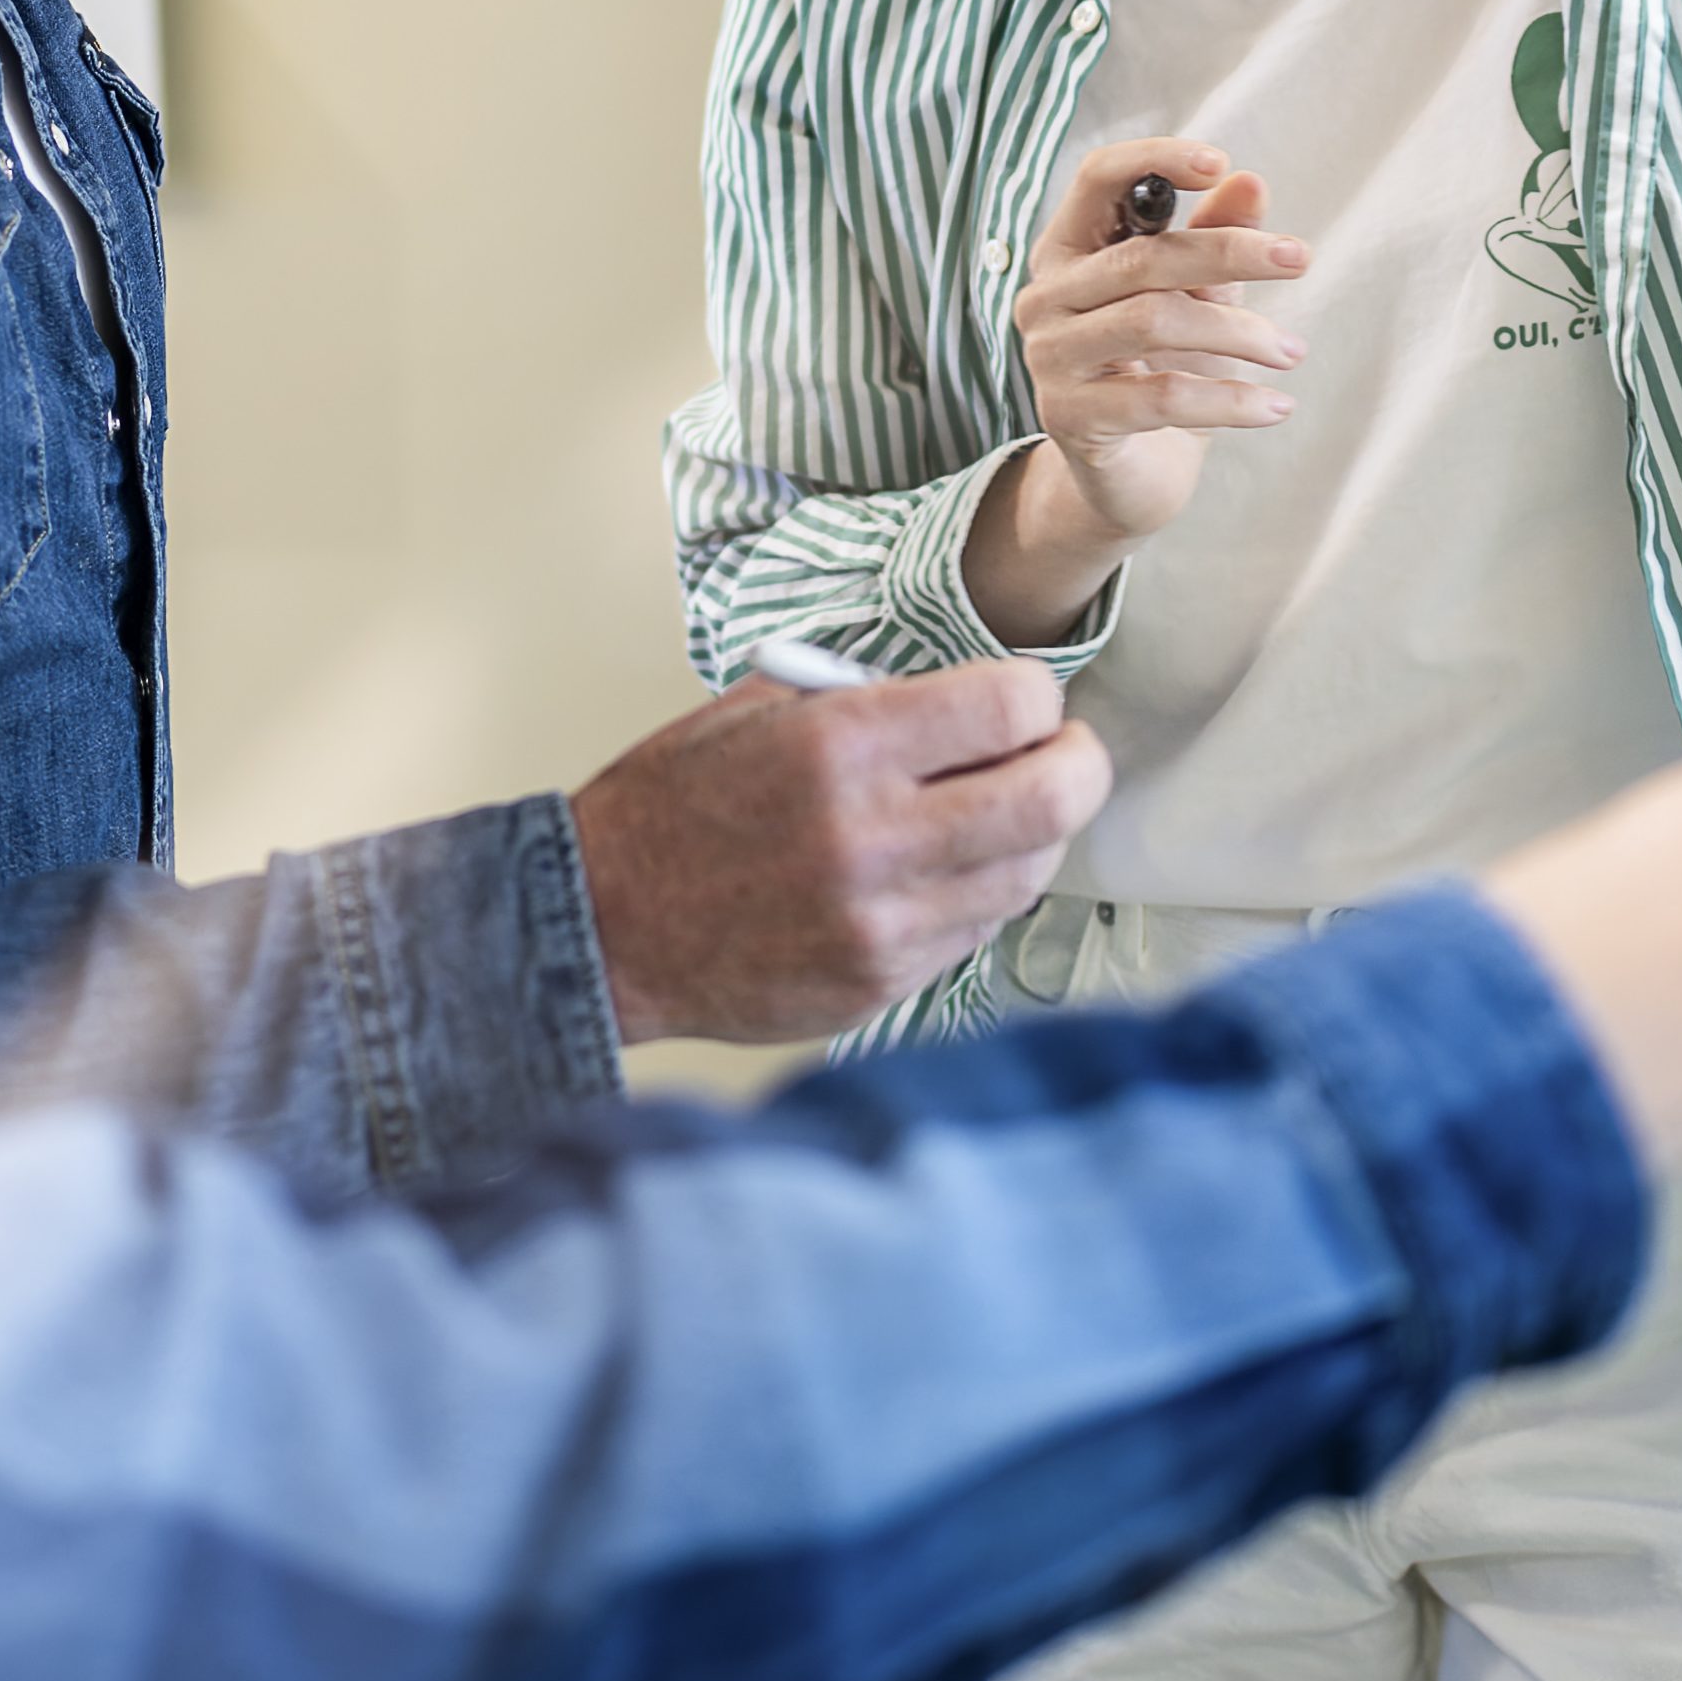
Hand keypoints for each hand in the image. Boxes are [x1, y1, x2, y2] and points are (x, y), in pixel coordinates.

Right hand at [581, 656, 1103, 1045]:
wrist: (602, 926)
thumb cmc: (673, 807)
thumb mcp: (756, 711)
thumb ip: (867, 701)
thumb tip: (968, 701)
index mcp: (841, 744)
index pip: (1012, 707)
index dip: (1037, 697)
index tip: (1027, 702)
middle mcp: (873, 834)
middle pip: (1052, 798)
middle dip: (1079, 765)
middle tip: (1066, 755)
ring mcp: (883, 920)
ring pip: (1029, 873)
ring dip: (1034, 836)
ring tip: (1002, 814)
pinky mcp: (881, 983)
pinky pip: (977, 931)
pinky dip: (980, 894)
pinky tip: (943, 873)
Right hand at [961, 139, 1309, 644]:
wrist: (1131, 474)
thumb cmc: (1161, 367)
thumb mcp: (1196, 295)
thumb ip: (1214, 237)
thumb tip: (1251, 182)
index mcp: (1068, 249)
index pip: (1097, 179)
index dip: (1153, 159)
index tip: (1219, 161)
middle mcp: (1046, 296)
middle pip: (1142, 257)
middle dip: (1231, 253)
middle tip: (1301, 259)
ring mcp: (1050, 357)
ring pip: (1154, 321)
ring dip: (1239, 334)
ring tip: (1290, 352)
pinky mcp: (1069, 416)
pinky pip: (1162, 396)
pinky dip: (1230, 399)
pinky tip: (1275, 407)